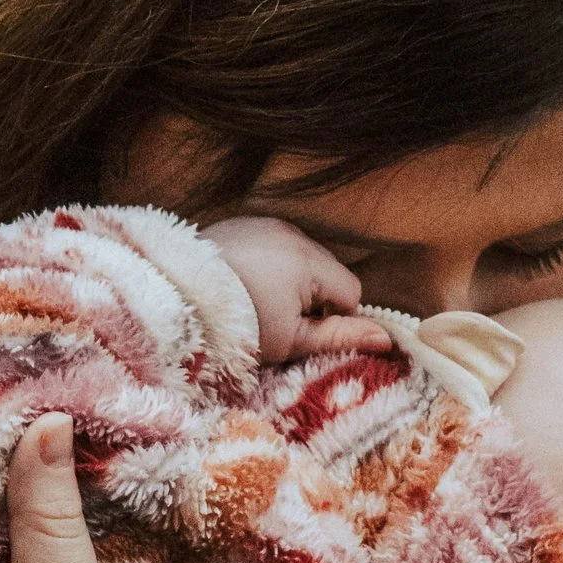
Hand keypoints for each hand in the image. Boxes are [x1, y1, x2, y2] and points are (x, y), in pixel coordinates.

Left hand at [201, 213, 398, 364]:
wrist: (176, 298)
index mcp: (310, 260)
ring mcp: (264, 224)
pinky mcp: (241, 223)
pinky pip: (270, 244)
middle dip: (312, 298)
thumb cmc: (237, 325)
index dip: (333, 319)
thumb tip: (387, 340)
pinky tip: (242, 284)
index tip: (302, 333)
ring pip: (299, 257)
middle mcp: (292, 233)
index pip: (350, 291)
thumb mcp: (292, 340)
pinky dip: (265, 263)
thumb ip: (342, 337)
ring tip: (256, 303)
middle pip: (326, 271)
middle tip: (276, 322)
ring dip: (289, 279)